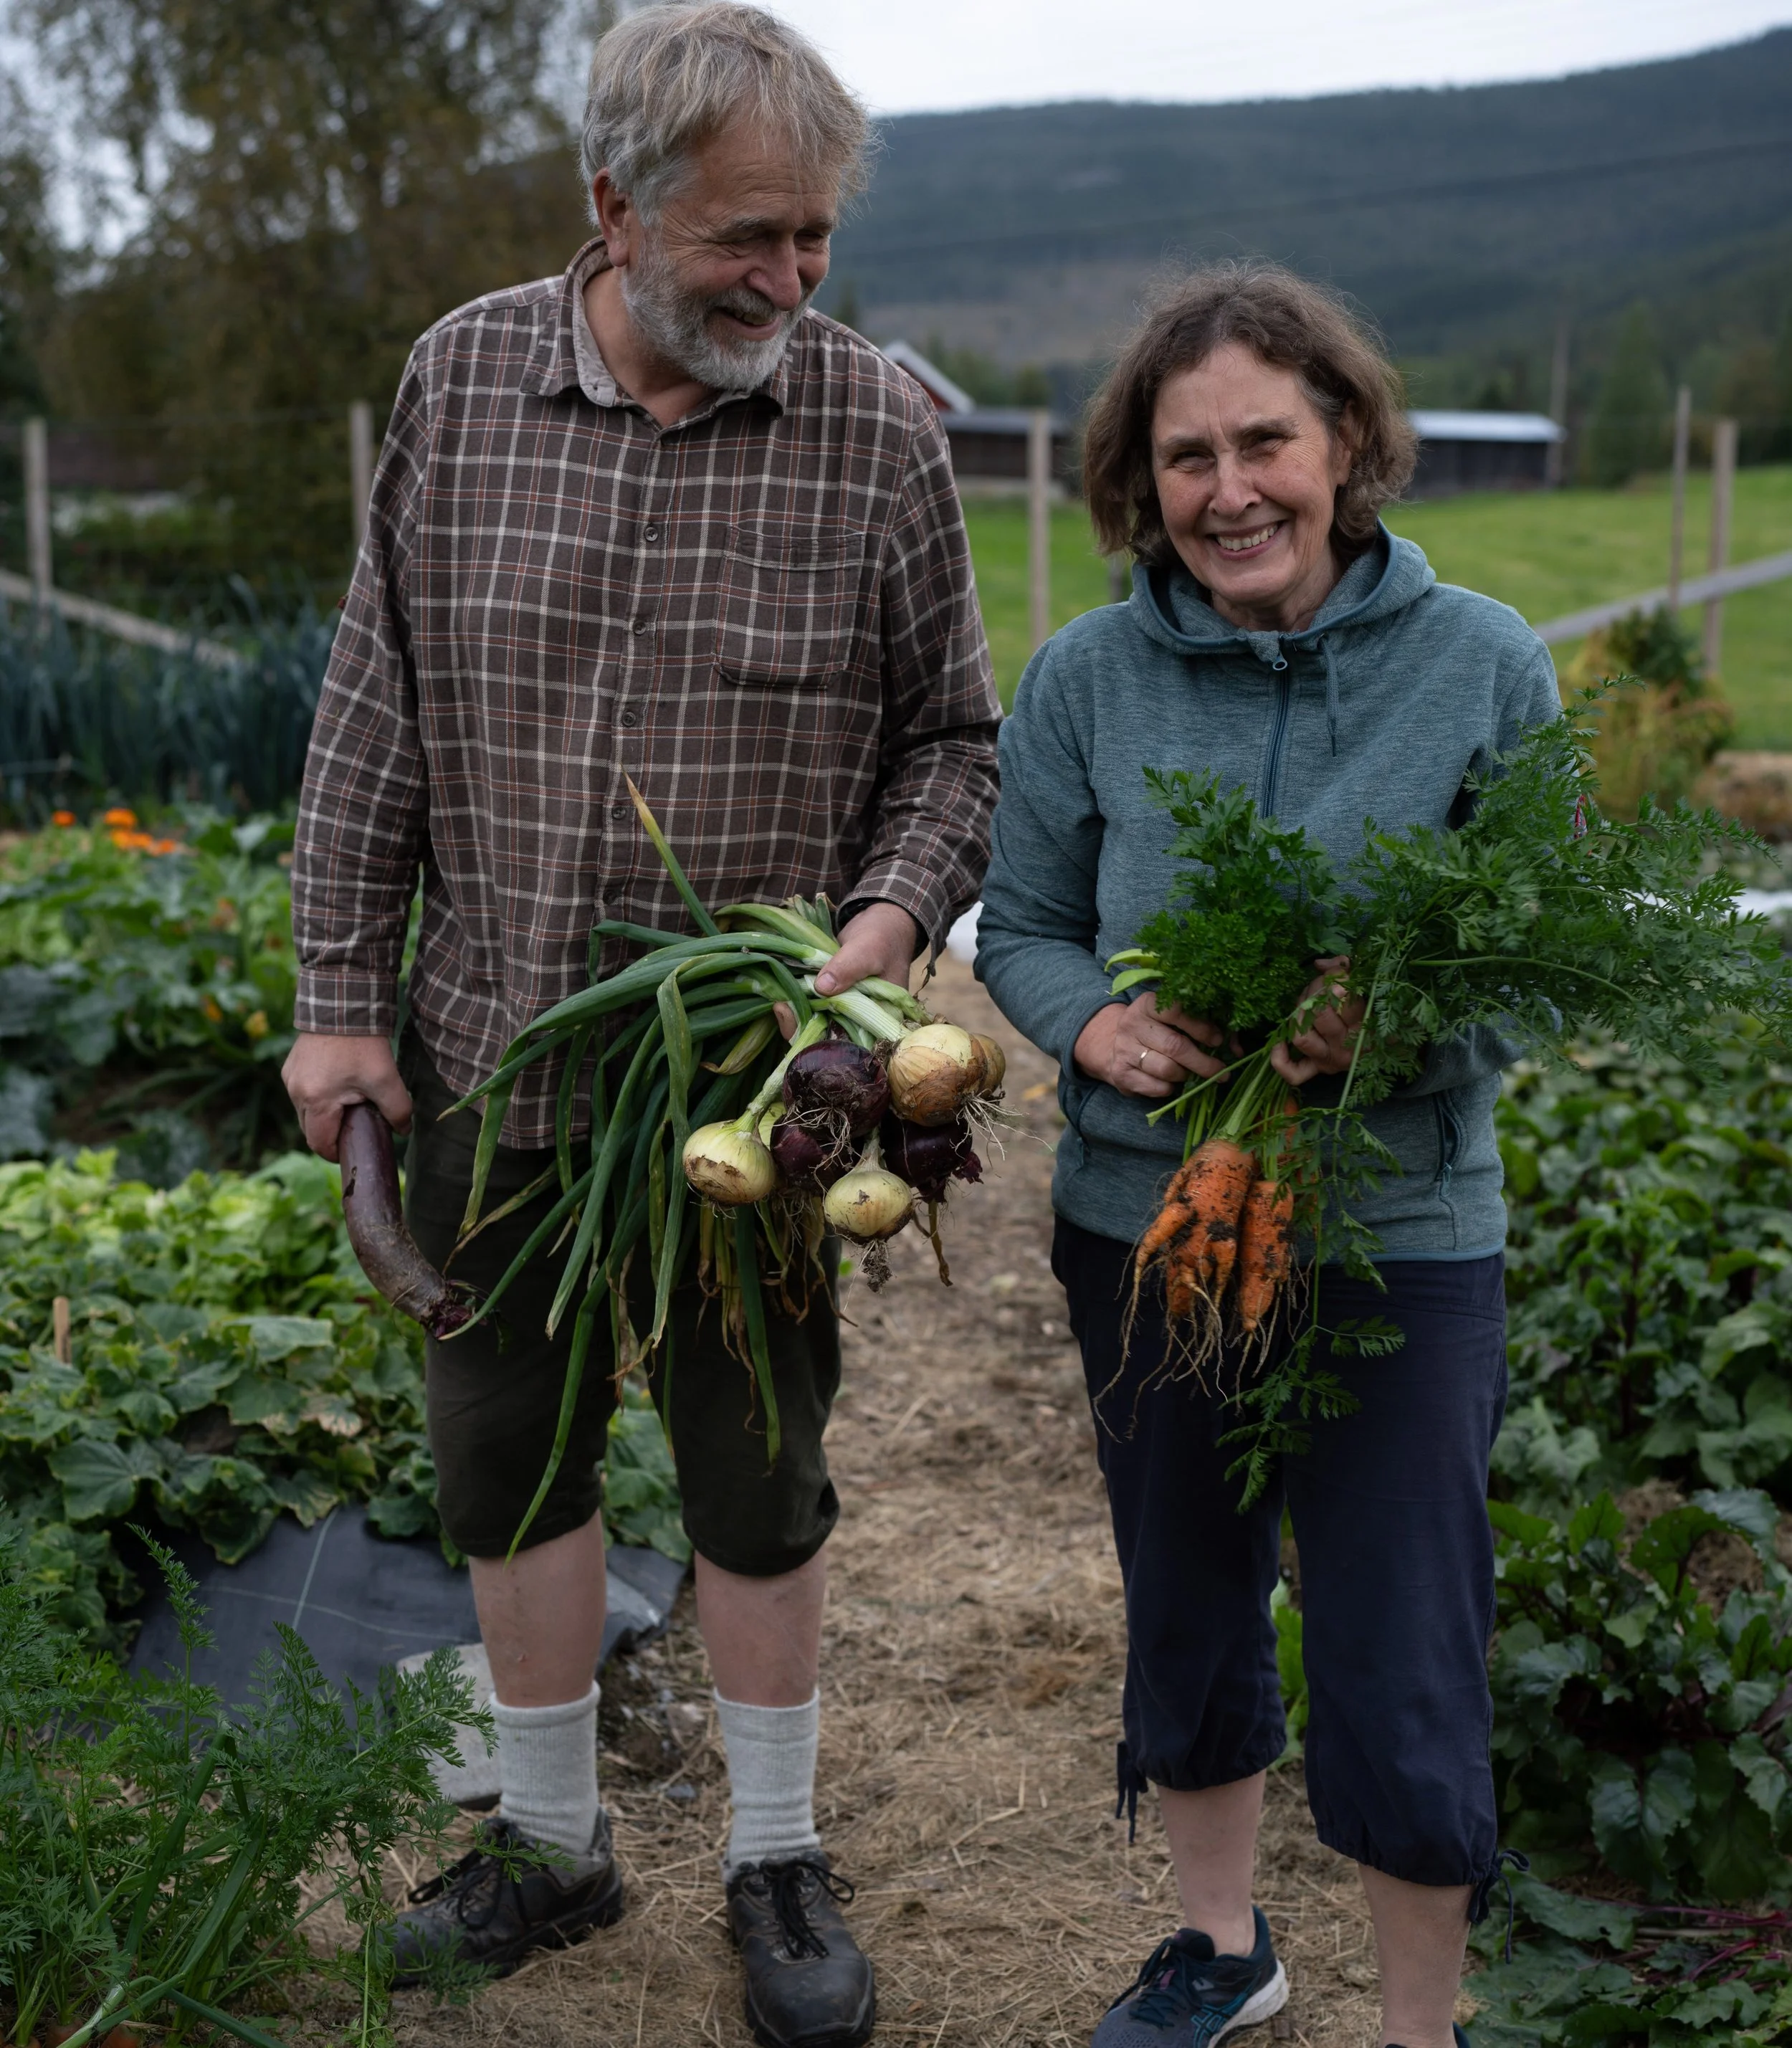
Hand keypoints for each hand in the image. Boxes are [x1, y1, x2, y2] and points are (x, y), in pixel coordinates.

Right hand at [282, 1032, 412, 1161]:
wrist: (342, 1005)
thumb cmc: (363, 1045)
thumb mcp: (386, 1080)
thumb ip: (398, 1111)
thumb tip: (403, 1131)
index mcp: (315, 1101)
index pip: (319, 1143)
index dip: (336, 1153)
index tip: (352, 1150)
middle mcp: (295, 1092)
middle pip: (310, 1129)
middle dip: (331, 1134)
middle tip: (355, 1128)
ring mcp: (290, 1078)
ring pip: (305, 1111)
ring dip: (324, 1114)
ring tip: (349, 1103)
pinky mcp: (291, 1066)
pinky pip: (302, 1092)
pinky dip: (318, 1097)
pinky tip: (338, 1085)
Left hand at [774, 901, 919, 1035]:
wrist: (880, 923)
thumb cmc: (883, 938)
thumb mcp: (868, 950)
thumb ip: (848, 968)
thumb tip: (821, 988)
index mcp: (881, 1019)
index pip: (856, 1045)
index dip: (828, 1043)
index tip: (803, 1025)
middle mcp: (864, 1021)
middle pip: (833, 1037)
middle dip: (805, 1028)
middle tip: (783, 1009)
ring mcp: (846, 1011)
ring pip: (819, 1023)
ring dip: (799, 1015)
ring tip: (780, 1002)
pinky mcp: (831, 999)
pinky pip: (814, 1008)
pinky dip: (799, 1003)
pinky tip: (783, 996)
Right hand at [1074, 990, 1227, 1098]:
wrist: (1114, 1044)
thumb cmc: (1158, 1030)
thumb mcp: (1177, 1021)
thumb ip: (1209, 1029)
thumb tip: (1237, 1050)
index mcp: (1148, 1004)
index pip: (1176, 1011)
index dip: (1201, 1027)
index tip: (1217, 1040)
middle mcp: (1132, 1024)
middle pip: (1174, 1046)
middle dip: (1203, 1062)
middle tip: (1221, 1072)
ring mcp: (1124, 1049)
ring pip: (1166, 1069)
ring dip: (1186, 1075)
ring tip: (1191, 1073)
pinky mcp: (1121, 1073)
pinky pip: (1156, 1087)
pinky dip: (1171, 1088)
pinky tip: (1172, 1082)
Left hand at [1271, 956, 1364, 1085]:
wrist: (1384, 1052)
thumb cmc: (1372, 1015)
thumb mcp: (1367, 992)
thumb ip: (1344, 972)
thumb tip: (1320, 965)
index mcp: (1364, 1027)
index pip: (1347, 1000)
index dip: (1337, 980)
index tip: (1337, 975)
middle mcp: (1346, 1047)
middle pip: (1320, 1015)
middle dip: (1315, 993)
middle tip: (1320, 988)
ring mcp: (1328, 1060)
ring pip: (1302, 1037)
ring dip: (1298, 1017)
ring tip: (1304, 1007)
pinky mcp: (1314, 1070)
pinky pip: (1293, 1073)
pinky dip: (1281, 1059)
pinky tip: (1281, 1042)